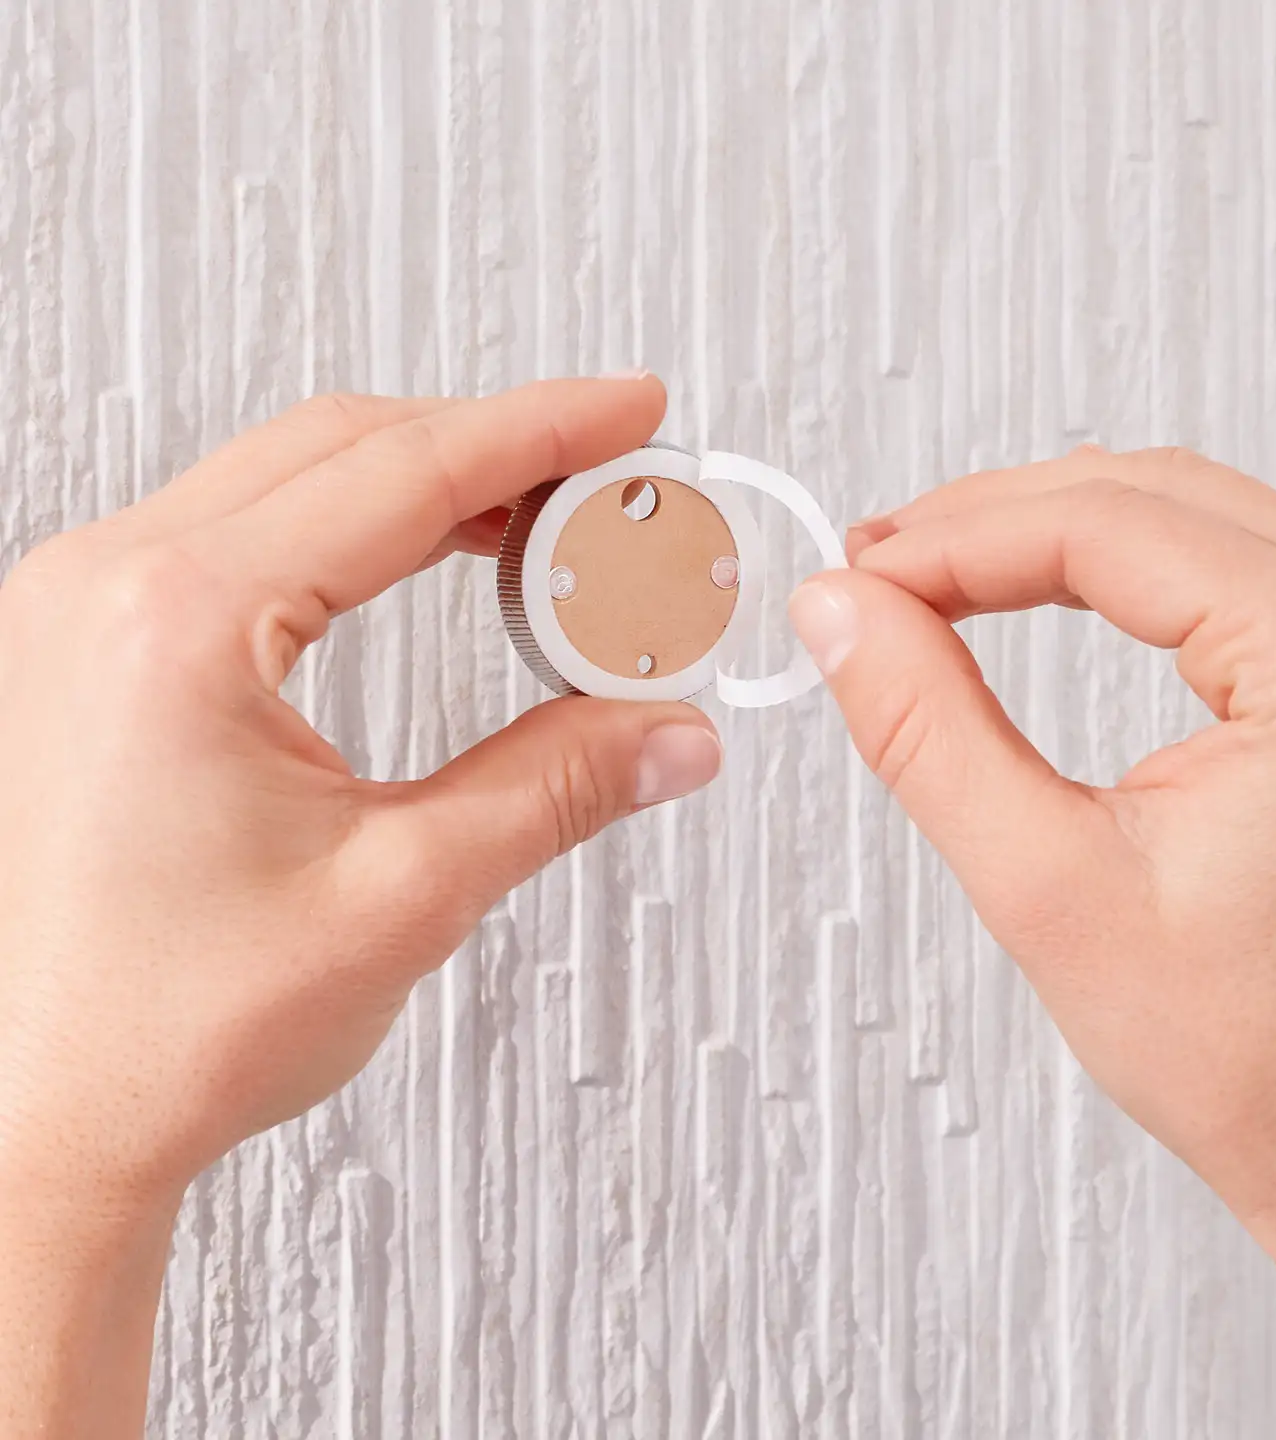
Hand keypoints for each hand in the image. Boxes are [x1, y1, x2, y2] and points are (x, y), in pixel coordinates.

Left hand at [0, 377, 722, 1436]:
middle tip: (611, 479)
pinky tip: (430, 556)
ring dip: (428, 480)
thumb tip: (668, 734)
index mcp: (179, 623)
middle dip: (496, 446)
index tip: (630, 413)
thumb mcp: (403, 896)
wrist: (37, 1120)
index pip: (405, 472)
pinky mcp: (93, 644)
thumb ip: (556, 788)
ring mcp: (85, 608)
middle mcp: (111, 586)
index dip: (542, 431)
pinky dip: (357, 525)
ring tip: (544, 525)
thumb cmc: (162, 1030)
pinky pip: (247, 529)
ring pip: (294, 475)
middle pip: (348, 443)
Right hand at [790, 446, 1275, 1436]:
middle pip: (1145, 492)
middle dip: (989, 520)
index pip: (1099, 525)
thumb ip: (926, 731)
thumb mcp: (1051, 889)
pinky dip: (1117, 569)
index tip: (853, 582)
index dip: (949, 541)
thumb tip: (842, 619)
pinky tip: (1039, 592)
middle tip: (873, 572)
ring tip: (931, 580)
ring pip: (1187, 514)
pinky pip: (1229, 565)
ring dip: (1048, 533)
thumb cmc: (1272, 1064)